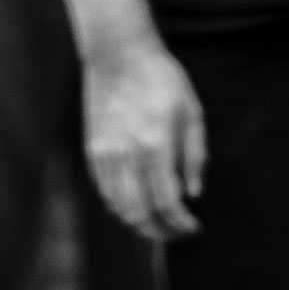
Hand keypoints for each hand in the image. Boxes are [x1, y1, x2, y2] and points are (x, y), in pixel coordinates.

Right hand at [82, 36, 204, 241]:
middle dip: (162, 232)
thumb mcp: (192, 112)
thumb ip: (195, 156)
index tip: (195, 228)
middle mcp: (128, 155)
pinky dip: (120, 208)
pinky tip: (135, 208)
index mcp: (156, 145)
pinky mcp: (93, 150)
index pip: (168, 203)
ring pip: (120, 207)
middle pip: (141, 213)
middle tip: (178, 235)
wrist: (119, 54)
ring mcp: (106, 154)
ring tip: (158, 227)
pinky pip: (105, 192)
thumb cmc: (162, 79)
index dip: (182, 224)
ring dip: (140, 225)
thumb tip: (194, 194)